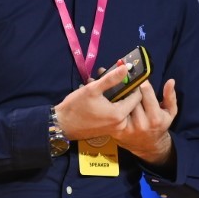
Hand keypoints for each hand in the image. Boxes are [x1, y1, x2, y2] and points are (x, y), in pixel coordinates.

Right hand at [52, 65, 176, 165]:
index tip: (125, 74)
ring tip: (98, 83)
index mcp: (119, 114)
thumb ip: (111, 78)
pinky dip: (109, 103)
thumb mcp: (92, 89)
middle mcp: (120, 123)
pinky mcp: (108, 129)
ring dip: (113, 94)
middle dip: (120, 87)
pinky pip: (114, 113)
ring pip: (120, 106)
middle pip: (128, 101)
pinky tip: (97, 94)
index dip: (133, 84)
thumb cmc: (76, 107)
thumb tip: (126, 68)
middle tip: (107, 76)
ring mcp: (114, 128)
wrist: (61, 125)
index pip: (137, 97)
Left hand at [112, 78, 176, 165]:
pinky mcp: (118, 131)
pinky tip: (114, 101)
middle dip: (130, 88)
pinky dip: (114, 105)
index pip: (146, 92)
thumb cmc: (160, 125)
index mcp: (155, 117)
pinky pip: (114, 113)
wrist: (148, 146)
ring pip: (122, 104)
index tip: (139, 78)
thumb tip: (171, 81)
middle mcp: (141, 123)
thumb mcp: (170, 112)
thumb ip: (170, 96)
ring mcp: (128, 128)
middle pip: (132, 97)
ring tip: (120, 89)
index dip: (142, 82)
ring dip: (121, 95)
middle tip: (128, 81)